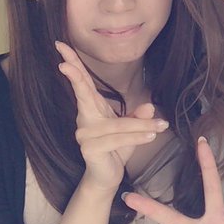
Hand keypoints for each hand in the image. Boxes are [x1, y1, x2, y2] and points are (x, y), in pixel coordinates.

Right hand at [55, 41, 167, 191]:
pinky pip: (118, 139)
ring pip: (118, 124)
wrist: (107, 177)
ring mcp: (85, 135)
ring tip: (162, 125)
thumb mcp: (131, 128)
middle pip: (82, 94)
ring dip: (142, 126)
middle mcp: (85, 119)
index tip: (60, 46)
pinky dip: (138, 137)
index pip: (83, 83)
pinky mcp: (90, 149)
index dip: (73, 64)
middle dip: (75, 76)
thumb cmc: (117, 149)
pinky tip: (152, 136)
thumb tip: (150, 106)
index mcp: (92, 108)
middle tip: (63, 63)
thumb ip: (138, 116)